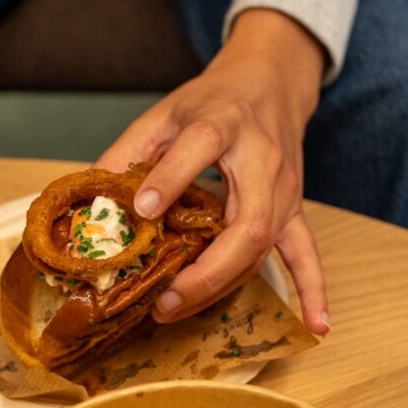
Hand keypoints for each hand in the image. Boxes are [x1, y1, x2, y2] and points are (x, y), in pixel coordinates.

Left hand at [96, 9, 329, 335]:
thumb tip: (90, 202)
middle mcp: (262, 159)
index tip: (142, 210)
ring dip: (222, 286)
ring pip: (262, 247)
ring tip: (175, 309)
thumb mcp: (164, 112)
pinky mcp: (296, 208)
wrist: (271, 81)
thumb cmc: (213, 100)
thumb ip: (128, 152)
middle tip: (162, 298)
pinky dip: (312, 290)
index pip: (201, 147)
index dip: (171, 179)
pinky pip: (307, 253)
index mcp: (223, 123)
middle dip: (205, 271)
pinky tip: (317, 325)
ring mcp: (284, 189)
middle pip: (246, 223)